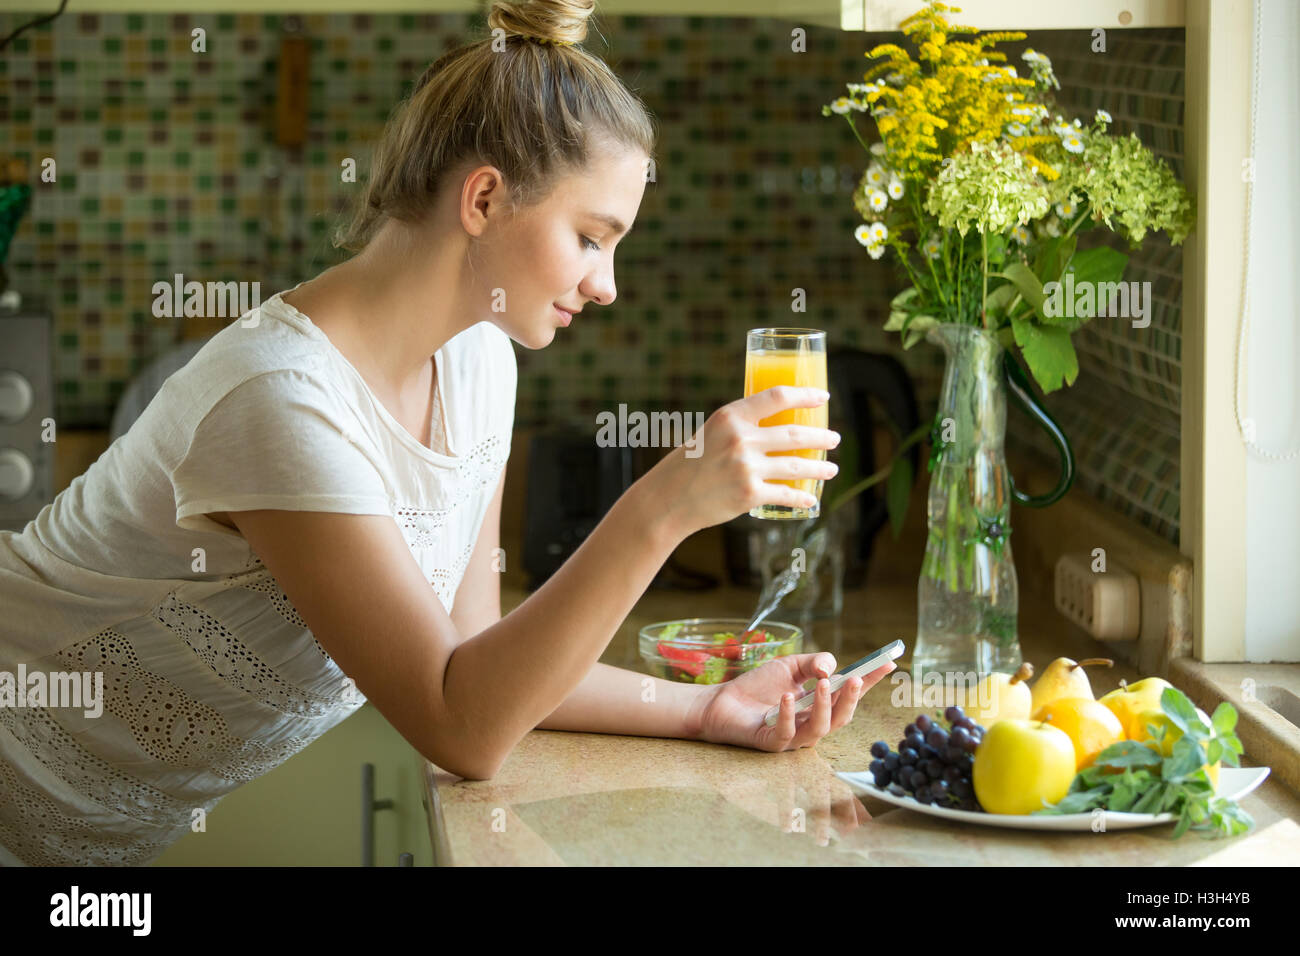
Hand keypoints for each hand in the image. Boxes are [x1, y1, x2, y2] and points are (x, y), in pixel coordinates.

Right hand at [644, 386, 839, 537]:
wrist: (668, 499)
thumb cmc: (690, 464)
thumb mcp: (712, 433)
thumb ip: (741, 428)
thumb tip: (777, 428)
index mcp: (730, 417)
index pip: (777, 397)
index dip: (805, 396)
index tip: (824, 397)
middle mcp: (741, 439)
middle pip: (794, 435)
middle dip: (821, 438)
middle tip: (834, 438)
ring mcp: (746, 468)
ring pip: (796, 466)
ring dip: (820, 468)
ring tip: (832, 468)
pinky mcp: (749, 495)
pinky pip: (785, 494)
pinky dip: (802, 497)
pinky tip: (811, 498)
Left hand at [688, 652, 895, 752]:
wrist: (722, 701)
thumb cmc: (758, 686)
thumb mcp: (790, 665)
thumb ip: (814, 662)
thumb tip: (830, 669)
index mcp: (821, 704)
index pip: (851, 693)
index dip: (871, 681)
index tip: (888, 663)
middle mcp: (812, 723)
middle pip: (842, 717)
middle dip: (851, 697)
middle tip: (855, 678)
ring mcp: (795, 736)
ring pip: (820, 728)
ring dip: (825, 706)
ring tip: (822, 684)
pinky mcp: (773, 743)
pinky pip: (787, 734)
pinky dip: (789, 715)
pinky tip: (787, 697)